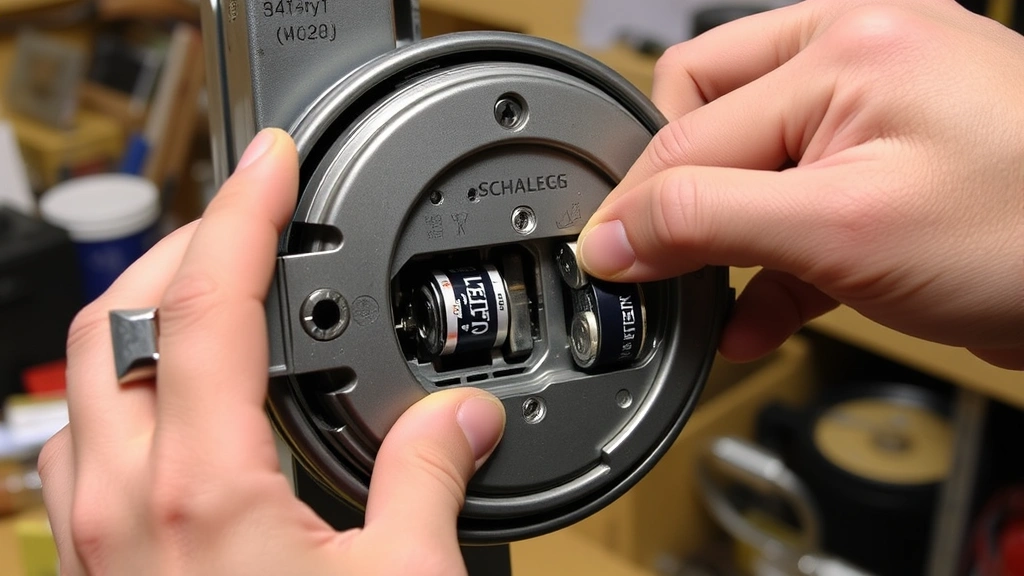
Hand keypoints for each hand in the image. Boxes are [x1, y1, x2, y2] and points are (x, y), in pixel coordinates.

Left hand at [38, 129, 505, 574]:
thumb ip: (429, 483)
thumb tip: (460, 419)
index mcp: (205, 486)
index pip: (207, 304)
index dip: (243, 213)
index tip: (271, 165)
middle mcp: (122, 501)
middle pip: (115, 318)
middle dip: (180, 247)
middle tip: (245, 224)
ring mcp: (92, 536)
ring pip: (81, 383)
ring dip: (139, 321)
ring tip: (209, 303)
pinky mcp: (89, 569)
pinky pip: (74, 451)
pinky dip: (116, 397)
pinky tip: (171, 411)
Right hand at [577, 0, 1023, 368]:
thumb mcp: (841, 230)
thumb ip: (710, 224)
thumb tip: (616, 235)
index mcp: (841, 44)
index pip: (690, 125)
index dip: (640, 203)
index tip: (606, 263)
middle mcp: (855, 58)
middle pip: (709, 118)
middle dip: (686, 204)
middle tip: (669, 266)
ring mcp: (877, 110)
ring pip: (748, 161)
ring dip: (727, 239)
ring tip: (715, 299)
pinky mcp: (891, 164)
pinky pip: (801, 198)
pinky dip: (775, 261)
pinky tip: (760, 316)